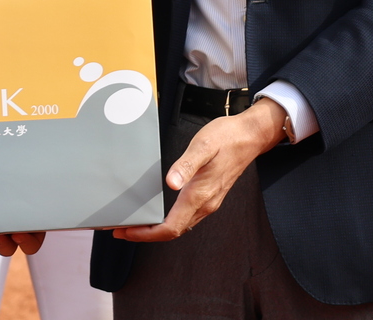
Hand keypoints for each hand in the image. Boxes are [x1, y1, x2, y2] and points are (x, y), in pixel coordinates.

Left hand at [113, 99, 285, 241]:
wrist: (251, 137)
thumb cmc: (227, 138)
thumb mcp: (203, 145)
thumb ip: (186, 165)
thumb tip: (170, 183)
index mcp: (200, 194)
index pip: (171, 227)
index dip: (146, 234)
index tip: (126, 231)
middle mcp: (205, 203)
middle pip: (173, 231)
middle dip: (145, 234)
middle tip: (121, 229)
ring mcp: (208, 202)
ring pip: (180, 226)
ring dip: (156, 229)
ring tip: (135, 222)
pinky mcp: (209, 196)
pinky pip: (186, 217)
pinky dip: (168, 220)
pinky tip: (157, 212)